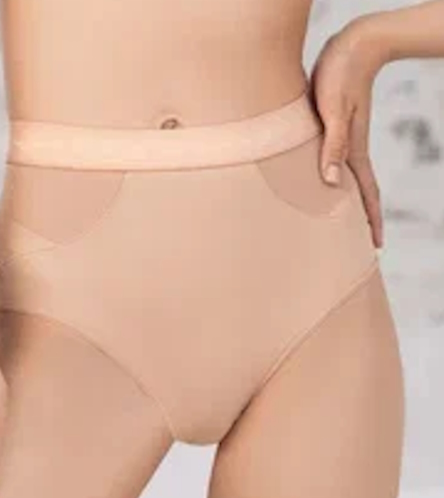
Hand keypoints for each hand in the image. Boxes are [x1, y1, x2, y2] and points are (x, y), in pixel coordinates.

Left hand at [310, 17, 386, 247]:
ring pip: (346, 179)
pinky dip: (333, 179)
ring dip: (348, 202)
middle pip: (359, 192)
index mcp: (353, 151)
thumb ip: (332, 144)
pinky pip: (335, 163)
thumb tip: (330, 182)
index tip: (377, 246)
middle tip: (362, 246)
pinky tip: (325, 183)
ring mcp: (344, 139)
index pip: (367, 193)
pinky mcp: (334, 129)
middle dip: (364, 219)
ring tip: (343, 223)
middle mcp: (350, 149)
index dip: (372, 220)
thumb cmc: (340, 74)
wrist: (352, 44)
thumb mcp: (333, 109)